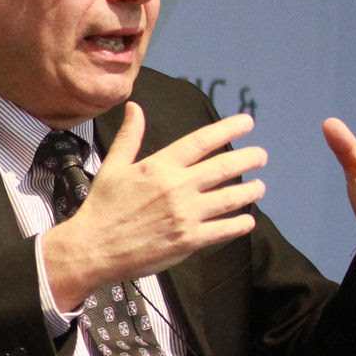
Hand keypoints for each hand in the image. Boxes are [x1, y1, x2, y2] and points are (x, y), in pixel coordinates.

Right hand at [42, 104, 266, 309]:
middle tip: (261, 156)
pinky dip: (240, 223)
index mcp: (159, 166)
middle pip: (224, 167)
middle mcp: (177, 187)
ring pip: (231, 198)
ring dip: (250, 190)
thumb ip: (130, 137)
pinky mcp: (190, 240)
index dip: (228, 128)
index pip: (201, 141)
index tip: (246, 122)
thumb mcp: (113, 167)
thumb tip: (135, 107)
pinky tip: (247, 220)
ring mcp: (186, 214)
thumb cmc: (102, 208)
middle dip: (249, 158)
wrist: (93, 248)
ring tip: (259, 187)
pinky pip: (224, 229)